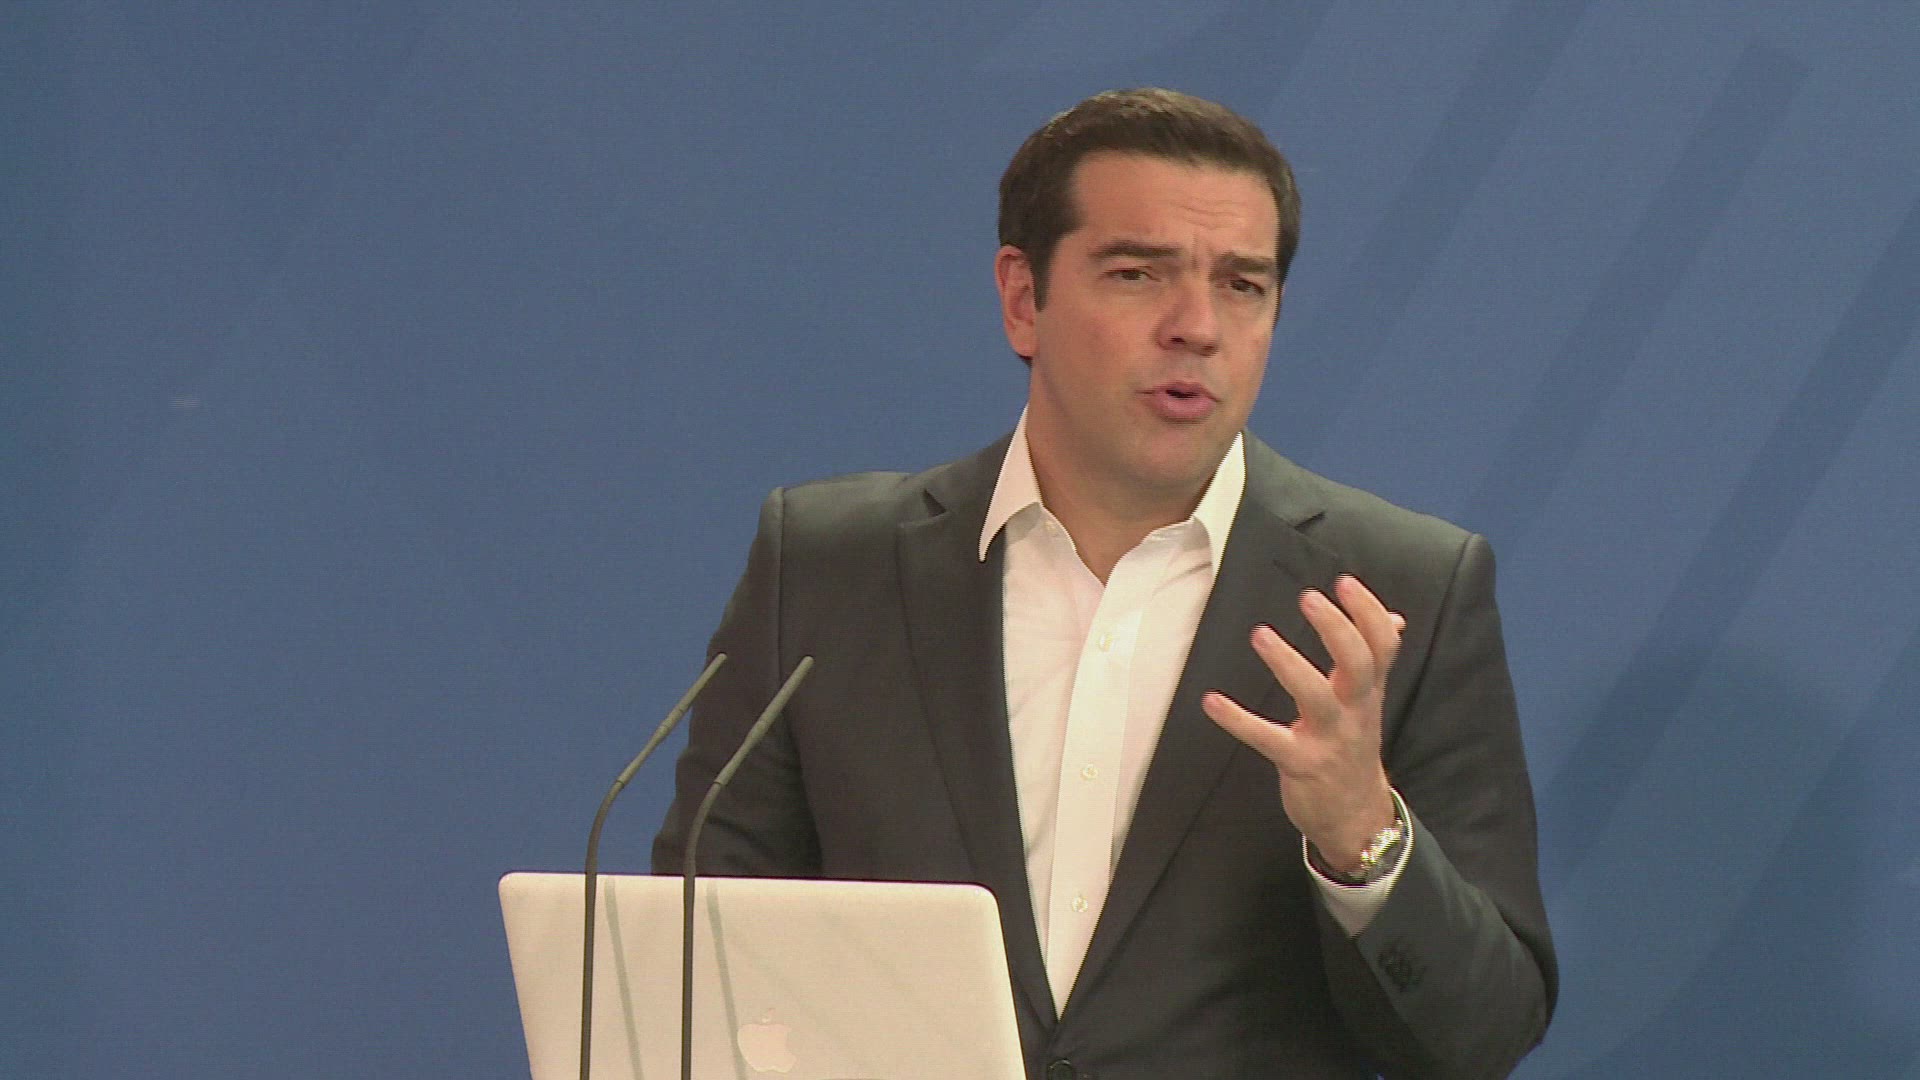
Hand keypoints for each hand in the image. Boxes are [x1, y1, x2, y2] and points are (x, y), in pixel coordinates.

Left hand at [1201, 575, 1402, 871]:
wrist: (1356, 817)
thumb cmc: (1353, 749)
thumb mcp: (1370, 703)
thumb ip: (1376, 661)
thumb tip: (1395, 618)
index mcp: (1368, 693)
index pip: (1382, 647)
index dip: (1369, 613)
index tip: (1346, 582)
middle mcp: (1355, 711)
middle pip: (1357, 664)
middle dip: (1336, 629)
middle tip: (1309, 597)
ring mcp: (1329, 739)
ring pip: (1316, 697)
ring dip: (1288, 664)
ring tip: (1261, 634)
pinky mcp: (1300, 764)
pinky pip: (1268, 739)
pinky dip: (1238, 720)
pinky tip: (1211, 701)